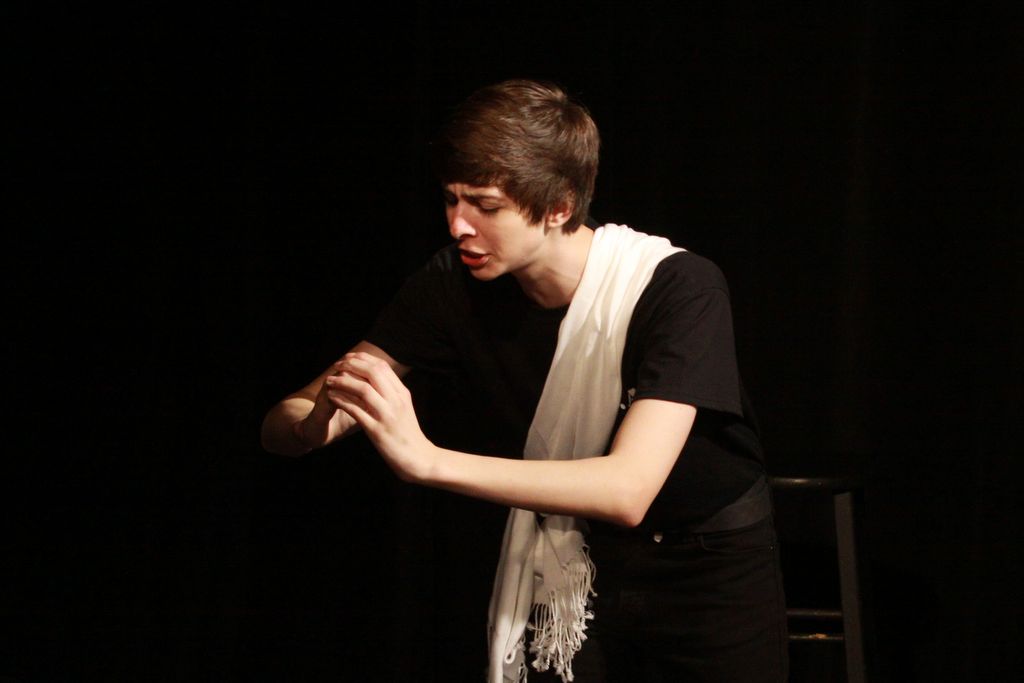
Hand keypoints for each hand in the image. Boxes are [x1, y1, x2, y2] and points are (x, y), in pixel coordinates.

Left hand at [325, 352, 435, 481]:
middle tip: (336, 365)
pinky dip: (342, 401)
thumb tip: (377, 376)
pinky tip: (332, 398)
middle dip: (351, 365)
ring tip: (330, 380)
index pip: (381, 366)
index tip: (348, 357)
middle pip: (372, 373)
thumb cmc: (408, 433)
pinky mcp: (377, 431)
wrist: (418, 458)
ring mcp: (387, 415)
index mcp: (402, 393)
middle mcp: (396, 401)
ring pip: (363, 389)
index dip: (362, 358)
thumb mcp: (404, 407)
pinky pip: (356, 411)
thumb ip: (392, 392)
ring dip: (343, 382)